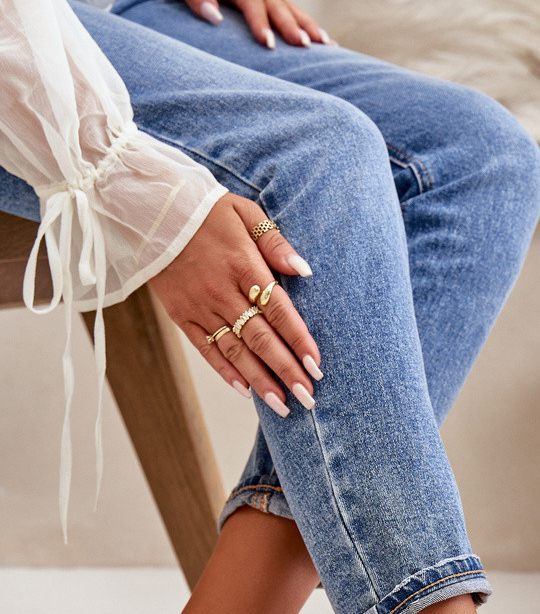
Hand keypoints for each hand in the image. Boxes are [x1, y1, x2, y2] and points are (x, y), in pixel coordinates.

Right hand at [149, 193, 321, 416]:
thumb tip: (304, 270)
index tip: (317, 366)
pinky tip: (246, 390)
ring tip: (283, 405)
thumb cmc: (203, 208)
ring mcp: (200, 306)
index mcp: (243, 264)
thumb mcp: (244, 211)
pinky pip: (206, 349)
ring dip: (260, 381)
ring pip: (235, 351)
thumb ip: (275, 242)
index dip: (299, 341)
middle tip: (308, 397)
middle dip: (286, 371)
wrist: (148, 208)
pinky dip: (225, 371)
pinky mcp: (180, 315)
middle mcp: (222, 290)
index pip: (278, 311)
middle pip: (261, 338)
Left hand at [169, 0, 333, 48]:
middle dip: (292, 26)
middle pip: (278, 5)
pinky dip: (310, 27)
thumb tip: (212, 17)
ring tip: (325, 46)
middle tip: (302, 46)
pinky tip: (326, 43)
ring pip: (293, 8)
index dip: (259, 22)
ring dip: (309, 26)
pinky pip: (295, 12)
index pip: (251, 1)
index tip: (266, 44)